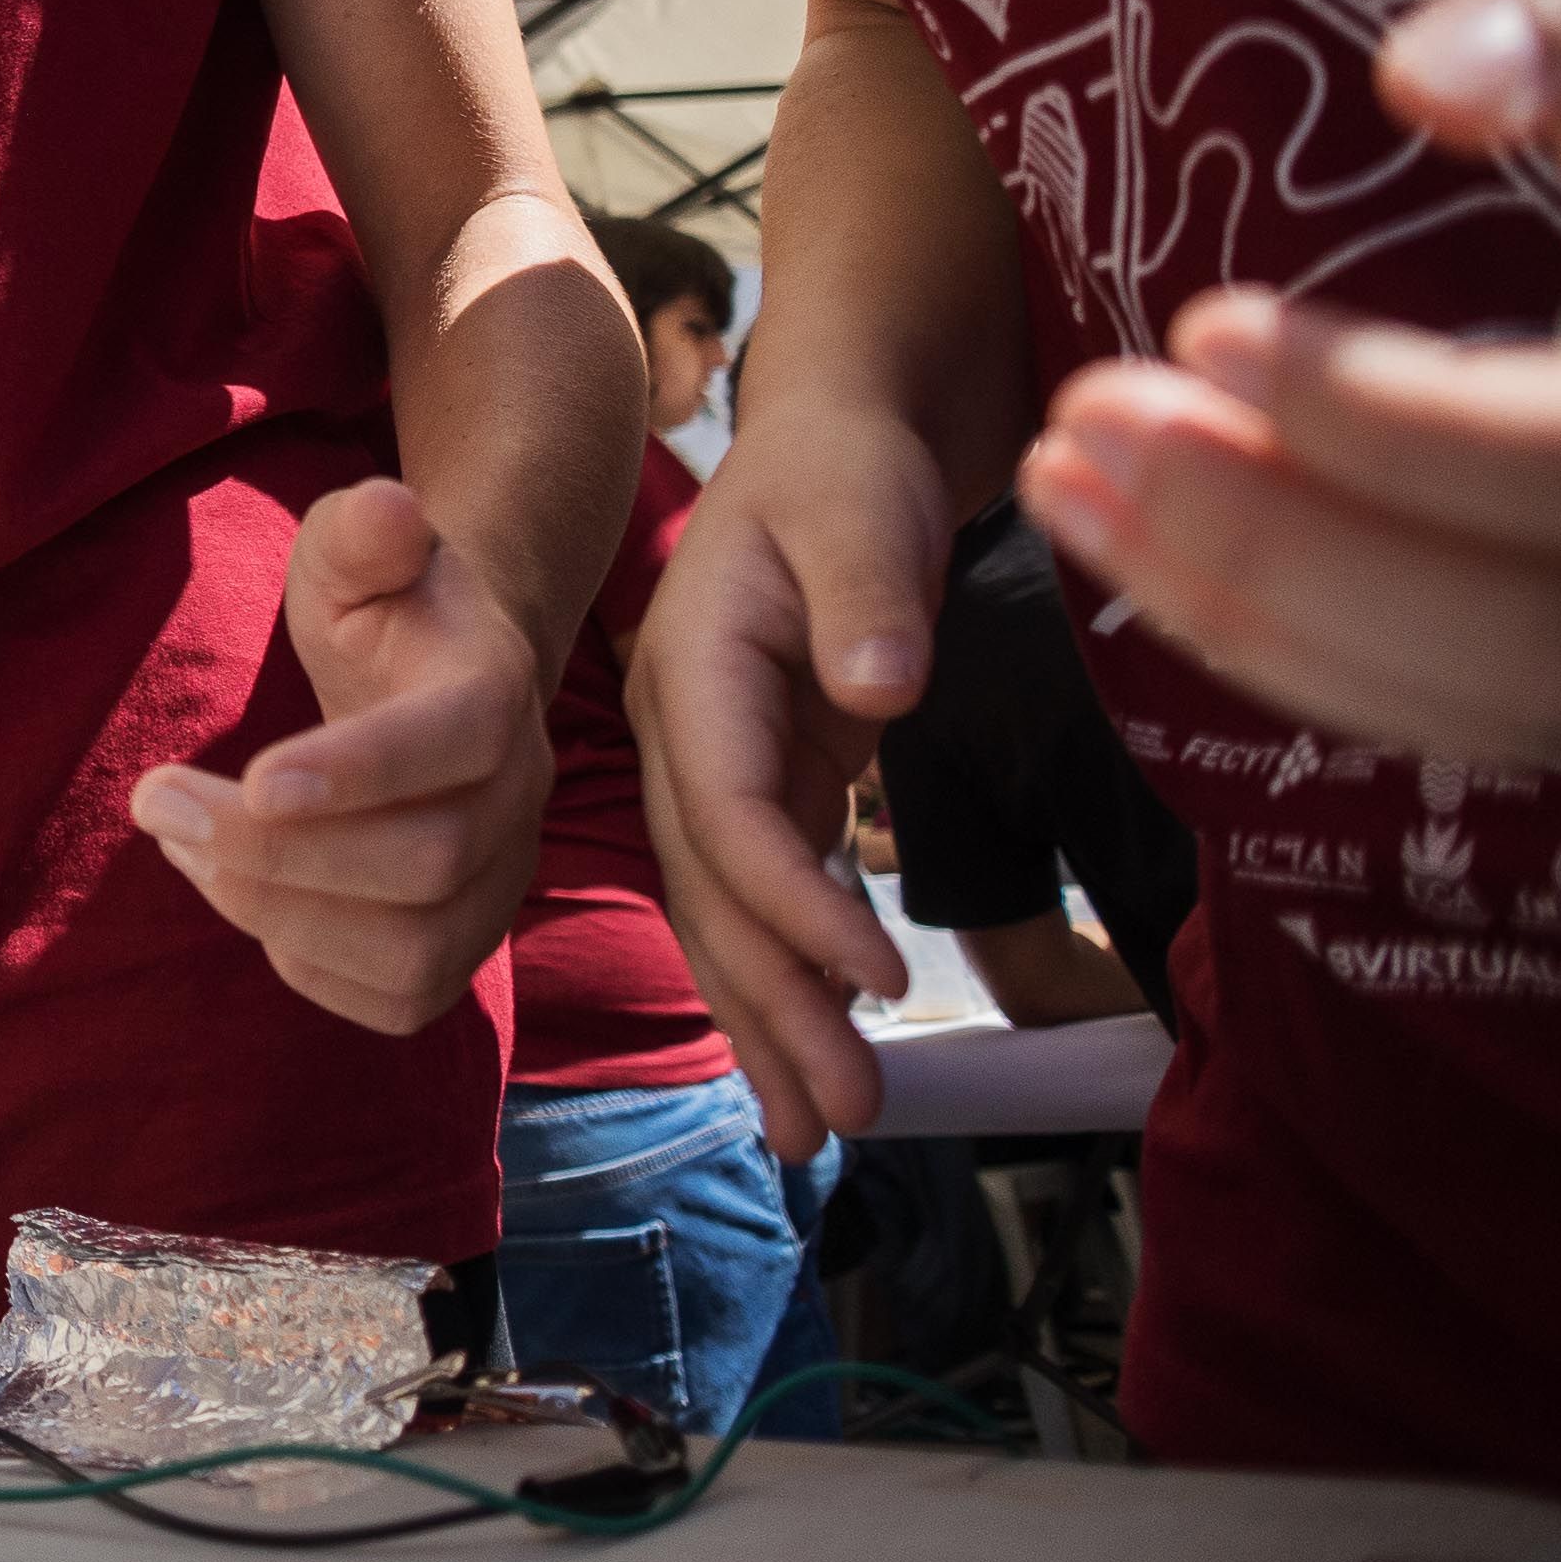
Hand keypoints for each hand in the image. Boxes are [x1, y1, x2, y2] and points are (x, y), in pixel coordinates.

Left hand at [130, 478, 547, 1034]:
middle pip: (423, 865)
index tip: (252, 777)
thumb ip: (361, 532)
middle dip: (276, 852)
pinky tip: (245, 897)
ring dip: (276, 911)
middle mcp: (518, 802)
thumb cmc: (381, 610)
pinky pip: (400, 1001)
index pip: (456, 745)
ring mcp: (498, 888)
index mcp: (495, 694)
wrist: (438, 681)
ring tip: (184, 845)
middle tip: (155, 800)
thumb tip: (384, 506)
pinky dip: (309, 965)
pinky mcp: (462, 952)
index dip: (360, 772)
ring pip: (411, 950)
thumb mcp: (355, 550)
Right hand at [630, 406, 958, 1155]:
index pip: (725, 809)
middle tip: (845, 1114)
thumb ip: (868, 593)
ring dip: (773, 1019)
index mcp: (693, 667)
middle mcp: (683, 730)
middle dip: (775, 1004)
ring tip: (826, 1128)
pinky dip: (787, 975)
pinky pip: (761, 896)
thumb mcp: (859, 508)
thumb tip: (877, 686)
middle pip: (714, 889)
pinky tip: (815, 1052)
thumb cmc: (846, 464)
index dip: (790, 900)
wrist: (831, 433)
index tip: (877, 975)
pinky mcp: (762, 777)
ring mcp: (715, 760)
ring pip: (728, 912)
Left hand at [1022, 0, 1560, 764]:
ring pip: (1507, 701)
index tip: (1205, 324)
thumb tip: (1429, 81)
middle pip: (1555, 630)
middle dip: (1287, 545)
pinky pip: (1476, 707)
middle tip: (1086, 416)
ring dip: (1254, 613)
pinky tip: (1139, 538)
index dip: (1400, 423)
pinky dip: (1294, 649)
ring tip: (1066, 477)